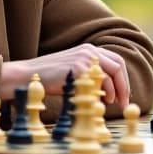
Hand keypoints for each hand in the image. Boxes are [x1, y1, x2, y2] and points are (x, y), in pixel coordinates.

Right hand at [0, 44, 129, 103]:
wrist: (28, 76)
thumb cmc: (49, 78)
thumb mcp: (73, 72)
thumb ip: (91, 75)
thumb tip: (109, 92)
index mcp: (88, 50)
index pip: (116, 61)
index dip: (123, 79)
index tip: (124, 94)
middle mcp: (89, 50)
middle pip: (119, 66)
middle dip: (124, 86)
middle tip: (124, 102)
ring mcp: (85, 58)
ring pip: (113, 73)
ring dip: (117, 91)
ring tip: (111, 103)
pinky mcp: (79, 67)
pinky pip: (101, 81)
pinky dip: (104, 92)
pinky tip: (100, 100)